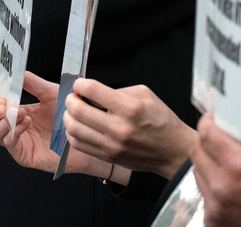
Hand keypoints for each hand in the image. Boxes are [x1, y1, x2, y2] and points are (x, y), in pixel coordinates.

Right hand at [0, 71, 109, 177]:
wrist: (85, 134)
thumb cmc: (70, 116)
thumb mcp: (52, 94)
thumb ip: (34, 84)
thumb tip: (18, 73)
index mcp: (19, 113)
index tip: (2, 95)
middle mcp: (15, 128)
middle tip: (3, 104)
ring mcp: (18, 142)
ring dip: (2, 120)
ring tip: (18, 112)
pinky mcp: (24, 155)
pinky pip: (9, 143)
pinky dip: (13, 130)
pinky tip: (26, 121)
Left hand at [65, 79, 196, 178]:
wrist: (172, 150)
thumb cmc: (161, 120)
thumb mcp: (145, 94)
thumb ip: (117, 91)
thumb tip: (93, 93)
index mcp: (130, 108)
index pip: (93, 91)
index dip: (80, 84)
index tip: (79, 84)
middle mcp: (119, 128)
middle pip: (79, 111)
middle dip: (70, 100)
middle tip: (72, 97)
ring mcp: (112, 145)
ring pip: (74, 130)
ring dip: (68, 117)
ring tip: (72, 111)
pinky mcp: (107, 157)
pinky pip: (79, 145)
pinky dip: (73, 133)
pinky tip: (78, 126)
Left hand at [191, 114, 240, 226]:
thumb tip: (234, 126)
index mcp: (239, 165)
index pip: (207, 133)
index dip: (207, 122)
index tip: (211, 120)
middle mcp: (221, 186)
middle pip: (196, 152)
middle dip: (205, 142)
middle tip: (217, 141)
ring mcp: (214, 206)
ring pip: (197, 173)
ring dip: (208, 164)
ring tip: (225, 166)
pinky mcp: (212, 220)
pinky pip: (204, 194)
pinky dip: (213, 187)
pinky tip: (229, 188)